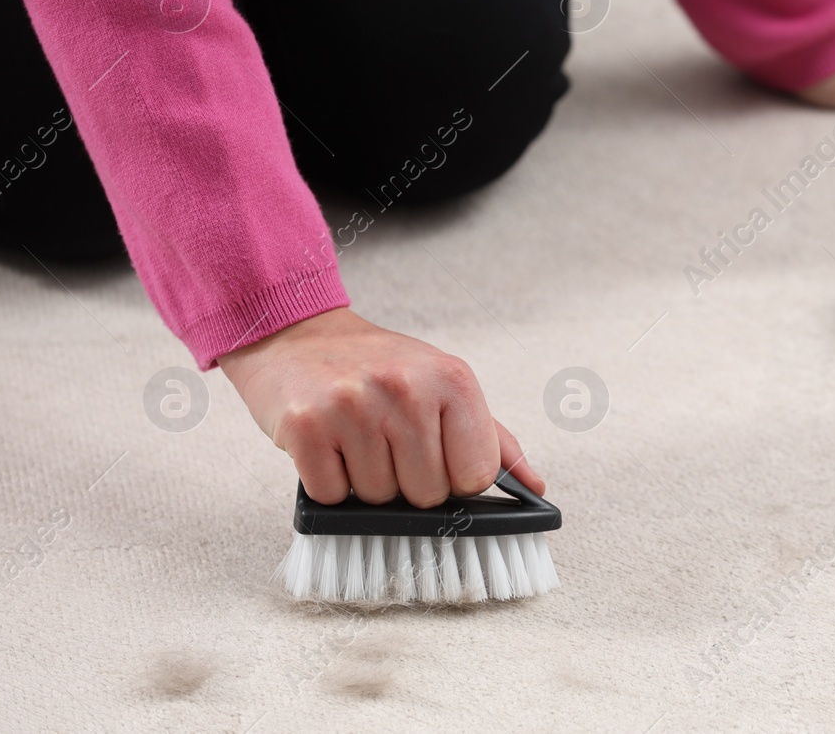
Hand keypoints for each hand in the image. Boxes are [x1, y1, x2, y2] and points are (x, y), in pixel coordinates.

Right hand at [218, 307, 543, 506]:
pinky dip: (328, 483)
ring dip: (365, 483)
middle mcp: (405, 387)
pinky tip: (328, 445)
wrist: (300, 334)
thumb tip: (534, 487)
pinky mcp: (305, 426)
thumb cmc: (381, 366)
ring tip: (356, 439)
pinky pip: (330, 496)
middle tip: (387, 443)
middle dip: (407, 483)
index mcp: (452, 378)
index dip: (455, 480)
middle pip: (427, 495)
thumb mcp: (445, 386)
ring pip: (378, 501)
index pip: (476, 476)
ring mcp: (353, 406)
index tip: (437, 459)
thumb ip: (493, 440)